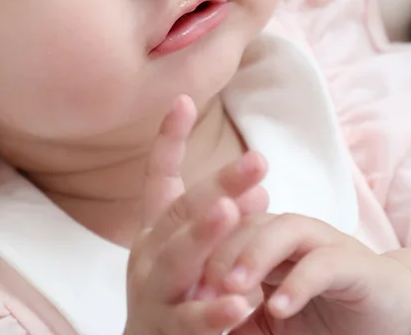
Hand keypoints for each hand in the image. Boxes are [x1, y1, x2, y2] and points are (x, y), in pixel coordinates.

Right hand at [123, 95, 268, 334]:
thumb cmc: (175, 295)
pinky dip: (213, 310)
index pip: (159, 176)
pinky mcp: (163, 331)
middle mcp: (148, 253)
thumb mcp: (190, 253)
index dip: (169, 138)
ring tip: (230, 211)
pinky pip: (190, 320)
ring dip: (203, 234)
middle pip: (181, 211)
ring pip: (177, 258)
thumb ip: (219, 221)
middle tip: (257, 160)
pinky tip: (239, 302)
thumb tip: (262, 189)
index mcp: (155, 230)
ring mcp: (152, 291)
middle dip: (218, 184)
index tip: (183, 98)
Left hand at [200, 212, 410, 334]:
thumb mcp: (272, 326)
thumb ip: (239, 322)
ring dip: (254, 256)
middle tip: (200, 288)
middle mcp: (291, 234)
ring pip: (283, 230)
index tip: (179, 289)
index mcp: (265, 240)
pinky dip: (299, 283)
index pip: (224, 230)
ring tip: (232, 287)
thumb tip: (189, 334)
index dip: (201, 254)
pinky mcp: (356, 264)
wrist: (393, 318)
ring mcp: (324, 243)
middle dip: (220, 250)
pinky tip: (279, 307)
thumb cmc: (326, 320)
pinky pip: (323, 264)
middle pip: (247, 222)